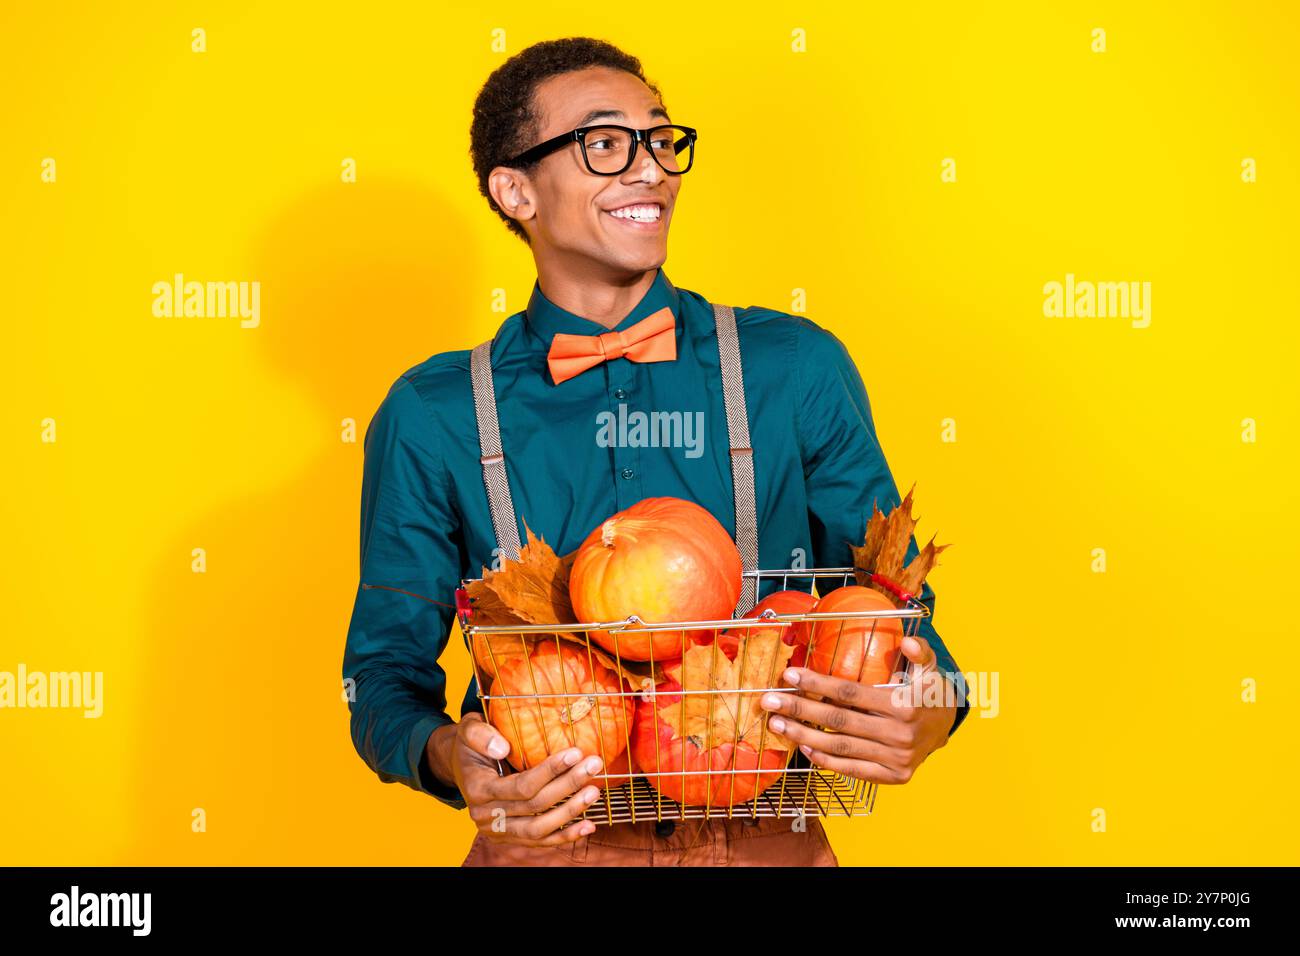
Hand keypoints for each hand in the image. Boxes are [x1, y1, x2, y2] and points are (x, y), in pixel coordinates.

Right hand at [435, 713, 605, 846]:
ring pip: (539, 828)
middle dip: (568, 785)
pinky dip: (565, 836)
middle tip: (593, 765)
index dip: (550, 771)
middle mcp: (486, 816)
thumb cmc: (470, 744)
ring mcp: (498, 831)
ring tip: (594, 791)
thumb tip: (502, 748)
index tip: (575, 752)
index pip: (521, 786)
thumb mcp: (468, 729)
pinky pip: (540, 841)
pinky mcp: (510, 837)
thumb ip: (480, 734)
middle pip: (535, 806)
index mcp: (477, 789)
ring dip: (570, 811)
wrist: (460, 766)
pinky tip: (588, 825)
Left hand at [758, 636, 957, 784]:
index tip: (790, 676)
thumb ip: (920, 653)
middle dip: (799, 710)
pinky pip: (853, 769)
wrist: (948, 729)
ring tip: (777, 725)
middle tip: (768, 701)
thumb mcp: (930, 669)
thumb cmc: (928, 693)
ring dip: (804, 736)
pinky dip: (827, 760)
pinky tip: (804, 747)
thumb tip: (907, 641)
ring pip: (841, 747)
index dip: (818, 685)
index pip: (851, 693)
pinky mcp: (893, 776)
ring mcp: (896, 758)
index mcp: (904, 704)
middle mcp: (899, 734)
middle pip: (839, 721)